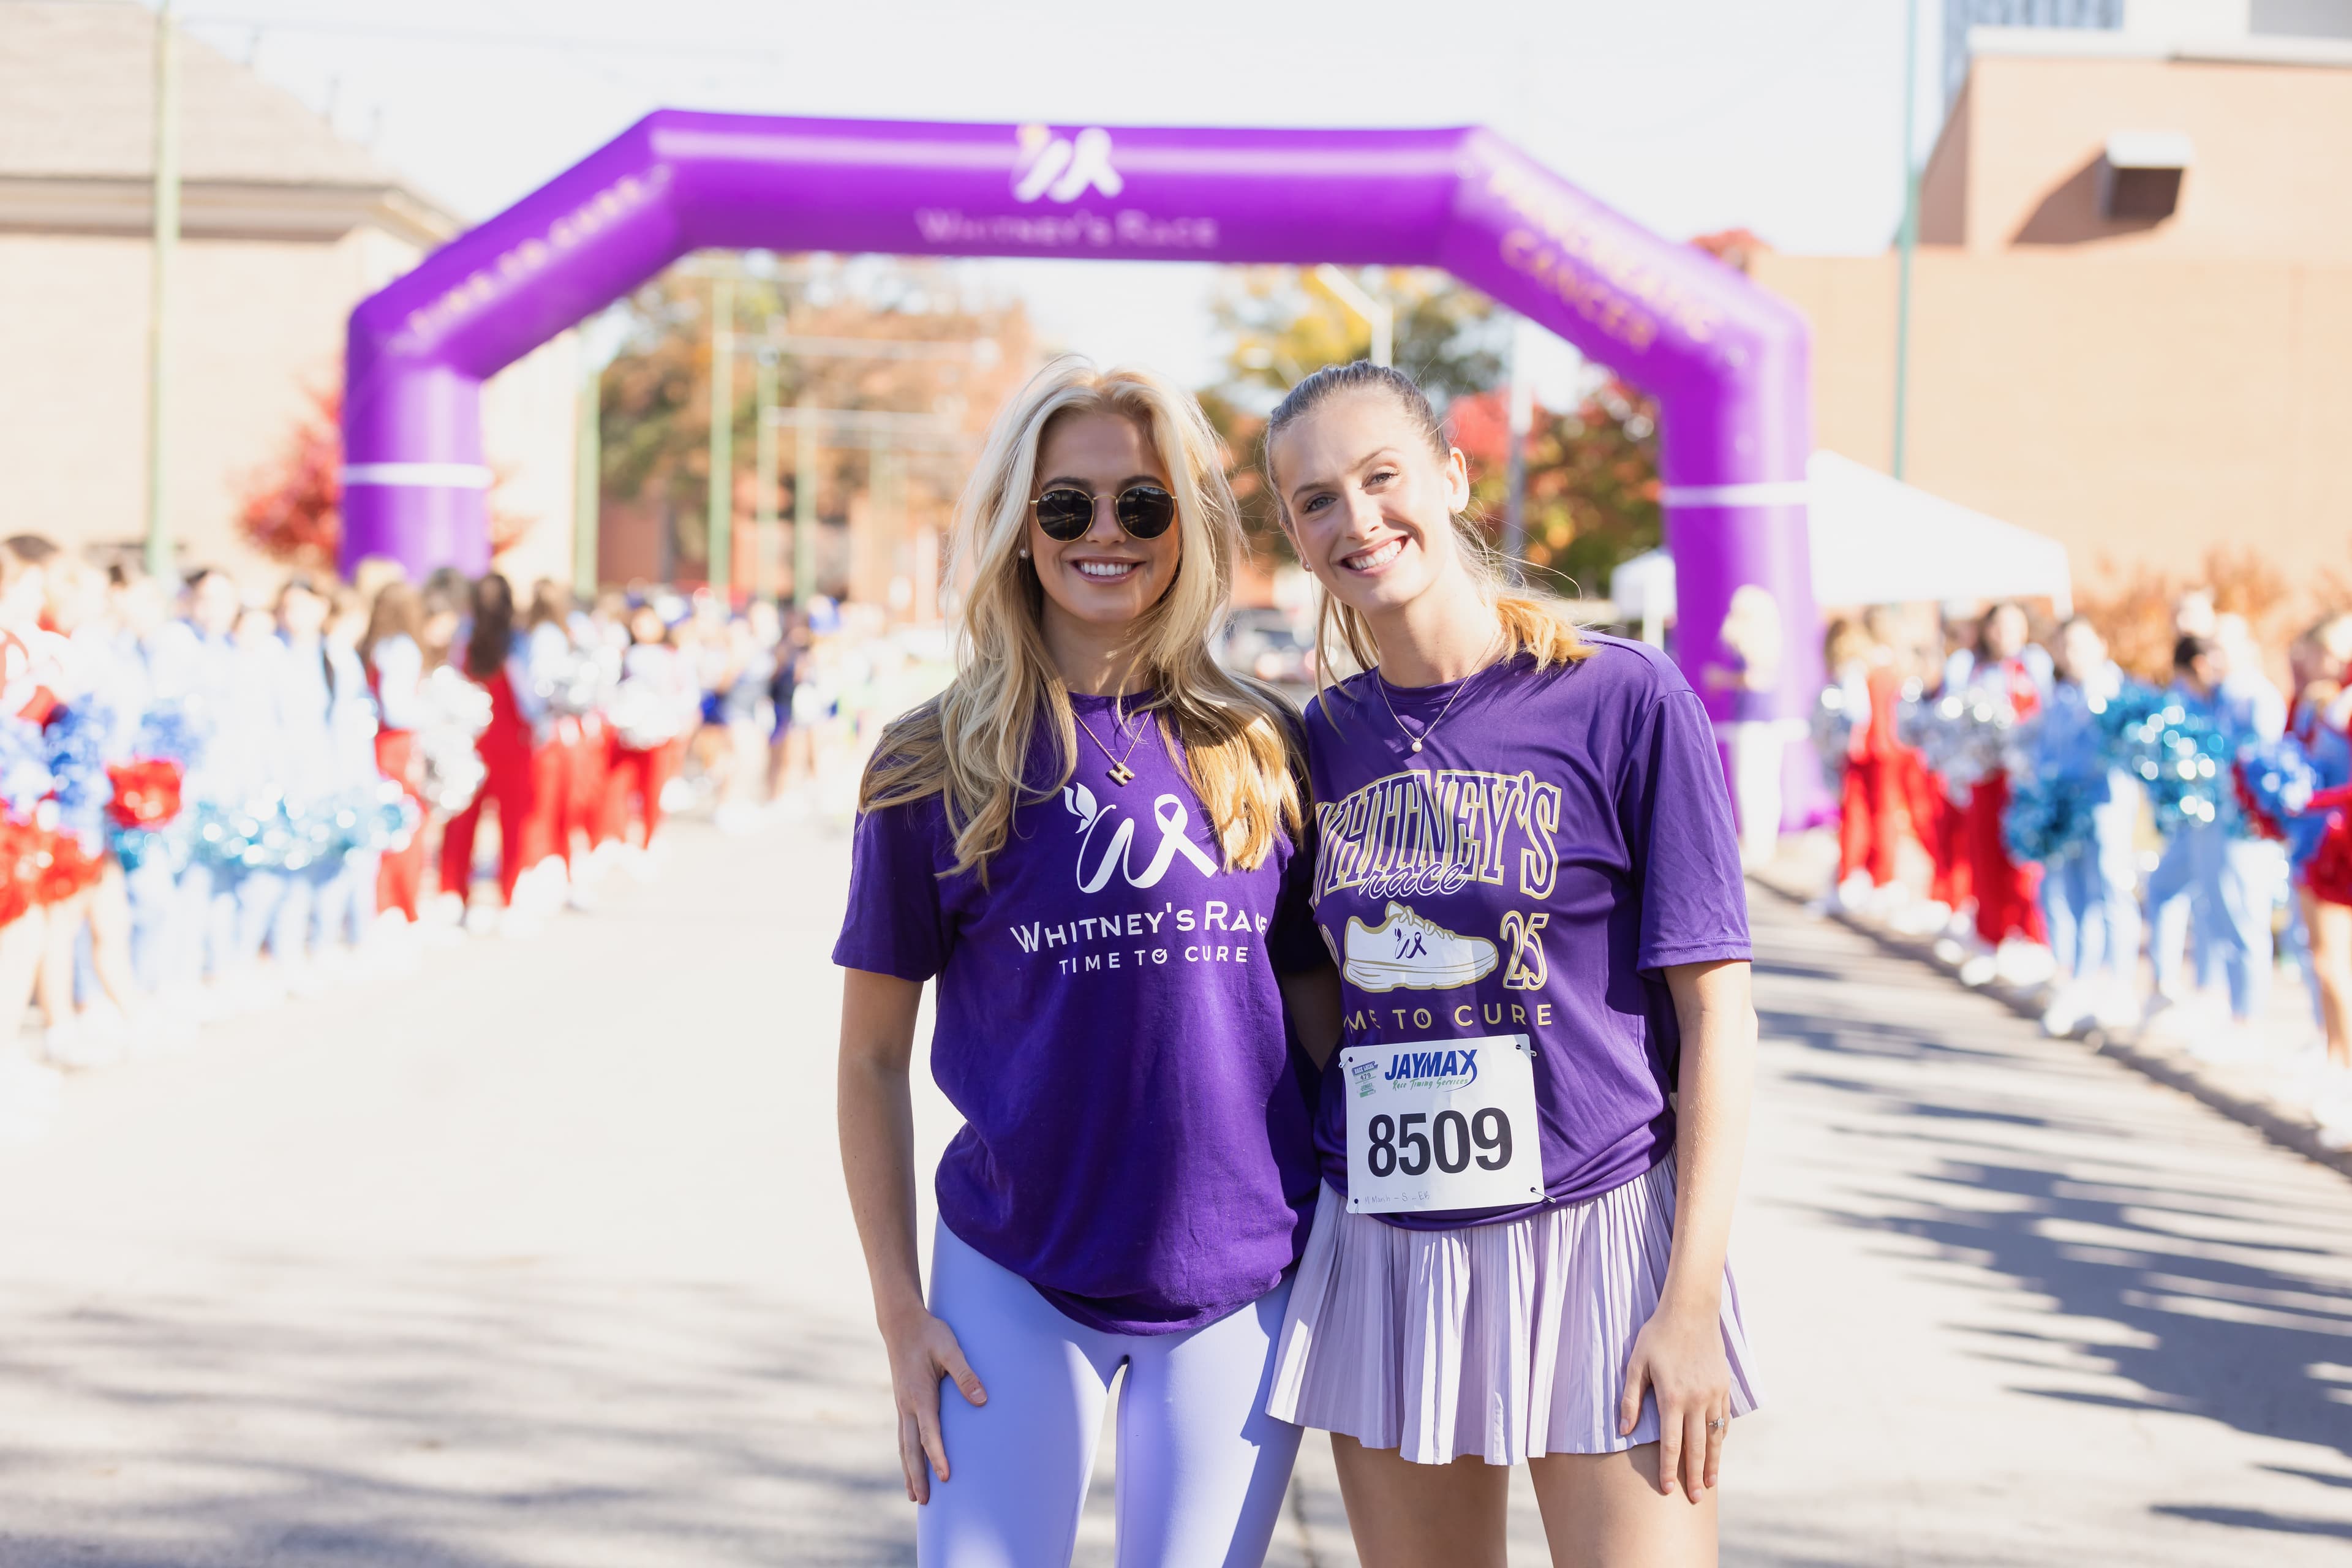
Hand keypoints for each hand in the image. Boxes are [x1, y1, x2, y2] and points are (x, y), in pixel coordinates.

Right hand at [883, 1307, 986, 1504]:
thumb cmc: (929, 1334)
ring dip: (909, 1471)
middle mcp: (907, 1405)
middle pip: (911, 1448)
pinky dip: (906, 1456)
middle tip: (924, 1502)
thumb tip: (982, 1400)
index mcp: (920, 1395)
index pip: (929, 1432)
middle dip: (918, 1475)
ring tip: (915, 1496)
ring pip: (904, 1446)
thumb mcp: (950, 1348)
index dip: (937, 1455)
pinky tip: (910, 1466)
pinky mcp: (903, 1403)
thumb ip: (966, 1374)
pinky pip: (904, 1436)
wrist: (901, 1323)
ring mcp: (902, 1405)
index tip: (946, 1476)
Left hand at [1618, 1295, 1730, 1503]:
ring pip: (1714, 1437)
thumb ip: (1631, 1398)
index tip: (1667, 1490)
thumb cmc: (1657, 1335)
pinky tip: (1717, 1450)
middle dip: (1694, 1476)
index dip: (1669, 1469)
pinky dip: (1720, 1438)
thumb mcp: (1636, 1363)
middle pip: (1696, 1447)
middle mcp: (1696, 1400)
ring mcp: (1713, 1394)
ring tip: (1710, 1484)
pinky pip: (1723, 1419)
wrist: (1691, 1311)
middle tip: (1694, 1499)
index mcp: (1672, 1397)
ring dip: (1712, 1463)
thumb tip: (1624, 1430)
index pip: (1670, 1443)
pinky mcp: (1723, 1386)